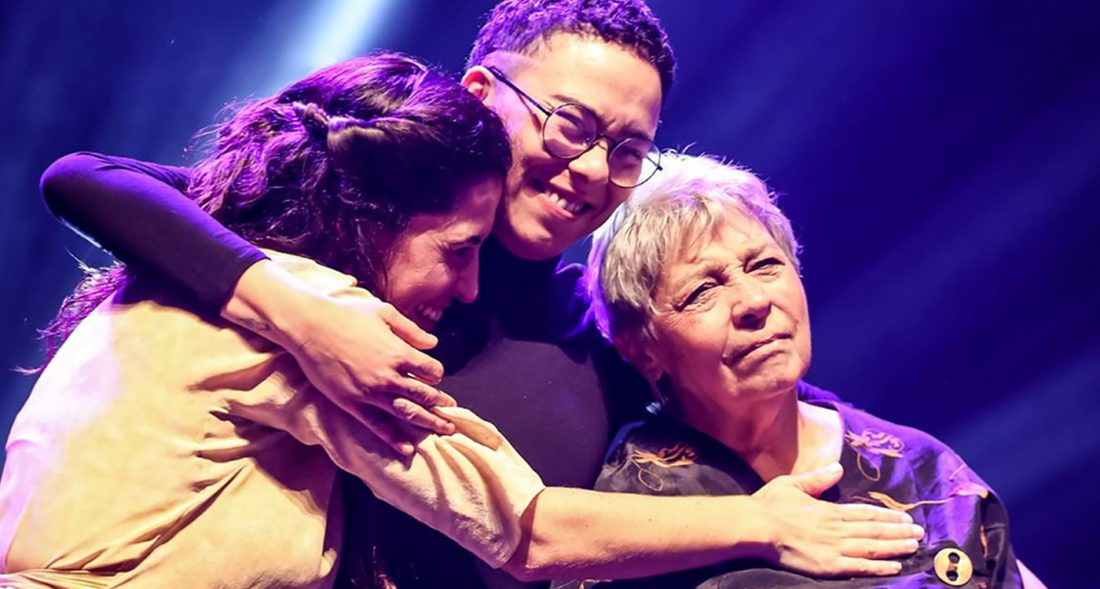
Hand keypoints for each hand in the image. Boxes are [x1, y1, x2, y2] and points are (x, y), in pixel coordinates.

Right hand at [223, 260, 453, 454]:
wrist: (311, 327)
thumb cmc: (348, 315)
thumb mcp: (385, 313)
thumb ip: (411, 330)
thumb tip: (433, 344)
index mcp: (399, 353)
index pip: (432, 370)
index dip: (436, 373)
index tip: (434, 375)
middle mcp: (389, 376)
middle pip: (424, 395)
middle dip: (441, 404)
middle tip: (452, 412)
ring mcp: (371, 392)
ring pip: (407, 413)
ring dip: (429, 423)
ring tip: (444, 429)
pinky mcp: (353, 404)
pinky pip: (378, 426)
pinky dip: (394, 439)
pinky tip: (407, 450)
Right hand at [751, 463, 923, 576]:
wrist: (756, 528)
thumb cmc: (769, 505)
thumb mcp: (792, 484)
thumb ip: (817, 479)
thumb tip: (838, 467)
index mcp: (830, 510)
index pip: (866, 513)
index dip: (888, 516)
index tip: (906, 518)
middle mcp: (838, 529)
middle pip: (875, 530)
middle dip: (899, 532)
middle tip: (920, 534)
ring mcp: (835, 548)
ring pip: (873, 547)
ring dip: (896, 547)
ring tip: (914, 547)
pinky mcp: (829, 566)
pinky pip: (860, 567)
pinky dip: (879, 567)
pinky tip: (895, 567)